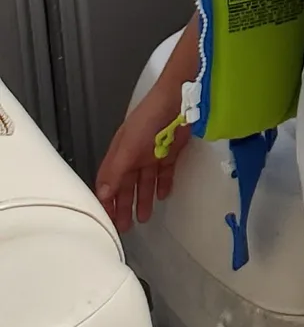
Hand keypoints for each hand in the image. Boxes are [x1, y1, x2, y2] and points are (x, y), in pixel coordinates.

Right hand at [94, 53, 192, 232]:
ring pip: (145, 182)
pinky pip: (165, 172)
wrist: (178, 99)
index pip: (108, 182)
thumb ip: (116, 171)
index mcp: (119, 153)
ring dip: (143, 199)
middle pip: (126, 185)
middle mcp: (134, 155)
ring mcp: (153, 153)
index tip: (105, 219)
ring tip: (142, 219)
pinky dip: (163, 184)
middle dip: (123, 205)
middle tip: (123, 227)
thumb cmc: (149, 119)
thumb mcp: (128, 146)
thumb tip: (102, 194)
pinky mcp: (171, 151)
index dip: (106, 200)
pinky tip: (163, 196)